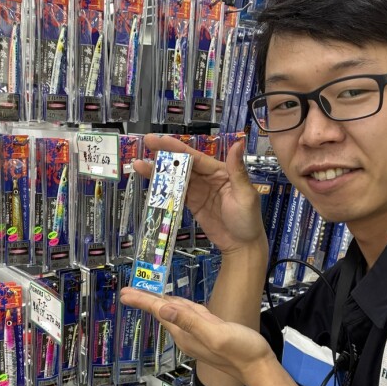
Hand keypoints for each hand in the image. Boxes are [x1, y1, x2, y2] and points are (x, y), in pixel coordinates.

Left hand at [119, 289, 273, 385]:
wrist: (259, 367)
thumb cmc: (241, 350)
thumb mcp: (215, 333)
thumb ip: (190, 320)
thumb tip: (163, 309)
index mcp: (186, 333)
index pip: (159, 312)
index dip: (142, 300)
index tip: (124, 293)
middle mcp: (187, 335)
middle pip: (163, 312)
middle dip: (146, 300)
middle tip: (128, 291)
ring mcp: (197, 334)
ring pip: (175, 313)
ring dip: (160, 302)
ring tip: (146, 293)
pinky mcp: (208, 332)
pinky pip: (188, 315)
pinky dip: (178, 306)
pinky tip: (175, 303)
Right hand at [134, 134, 265, 256]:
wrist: (242, 246)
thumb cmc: (247, 219)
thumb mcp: (245, 194)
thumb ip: (236, 169)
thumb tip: (238, 143)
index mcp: (221, 172)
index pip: (196, 157)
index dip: (177, 148)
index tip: (160, 139)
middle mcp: (208, 178)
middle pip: (183, 164)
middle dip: (165, 154)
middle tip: (146, 143)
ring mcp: (199, 192)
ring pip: (177, 178)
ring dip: (159, 172)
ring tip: (139, 165)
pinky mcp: (192, 205)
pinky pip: (176, 194)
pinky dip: (164, 189)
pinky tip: (151, 184)